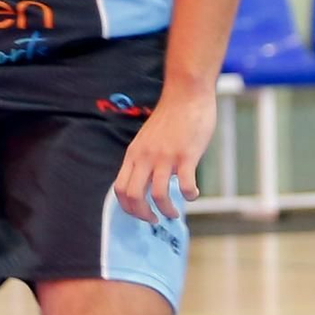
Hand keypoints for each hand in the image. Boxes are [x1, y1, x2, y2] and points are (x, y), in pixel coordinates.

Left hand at [112, 89, 215, 222]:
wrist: (186, 94)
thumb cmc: (171, 117)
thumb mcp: (147, 139)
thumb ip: (145, 158)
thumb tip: (147, 182)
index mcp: (134, 154)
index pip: (120, 189)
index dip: (128, 208)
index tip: (141, 213)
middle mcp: (145, 157)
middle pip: (133, 196)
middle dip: (143, 214)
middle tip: (155, 219)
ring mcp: (165, 156)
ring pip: (159, 195)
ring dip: (167, 210)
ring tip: (175, 213)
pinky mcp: (185, 155)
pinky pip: (185, 184)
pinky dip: (190, 195)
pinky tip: (193, 194)